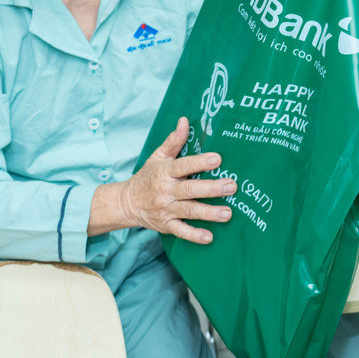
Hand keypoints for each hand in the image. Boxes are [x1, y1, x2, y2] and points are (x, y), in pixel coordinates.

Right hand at [118, 117, 234, 243]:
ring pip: (189, 211)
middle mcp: (165, 191)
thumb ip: (174, 140)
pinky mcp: (166, 225)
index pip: (183, 166)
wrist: (126, 202)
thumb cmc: (148, 176)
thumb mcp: (157, 156)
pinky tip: (209, 237)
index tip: (218, 159)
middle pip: (190, 189)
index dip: (200, 162)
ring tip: (228, 213)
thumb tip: (185, 120)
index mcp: (165, 172)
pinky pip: (181, 231)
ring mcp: (166, 209)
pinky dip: (194, 235)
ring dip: (209, 213)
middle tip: (231, 187)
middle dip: (211, 188)